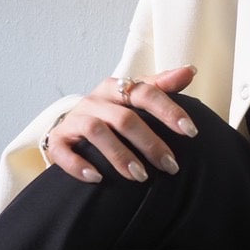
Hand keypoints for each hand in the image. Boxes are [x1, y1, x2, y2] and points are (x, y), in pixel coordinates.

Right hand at [42, 66, 198, 183]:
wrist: (72, 126)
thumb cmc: (113, 111)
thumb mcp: (135, 96)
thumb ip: (162, 85)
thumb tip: (190, 70)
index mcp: (117, 87)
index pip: (146, 93)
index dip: (169, 111)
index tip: (192, 131)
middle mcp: (95, 100)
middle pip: (125, 119)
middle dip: (150, 144)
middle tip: (171, 166)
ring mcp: (75, 119)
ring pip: (97, 133)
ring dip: (120, 156)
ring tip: (141, 177)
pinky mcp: (57, 140)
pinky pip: (64, 151)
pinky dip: (79, 165)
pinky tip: (97, 178)